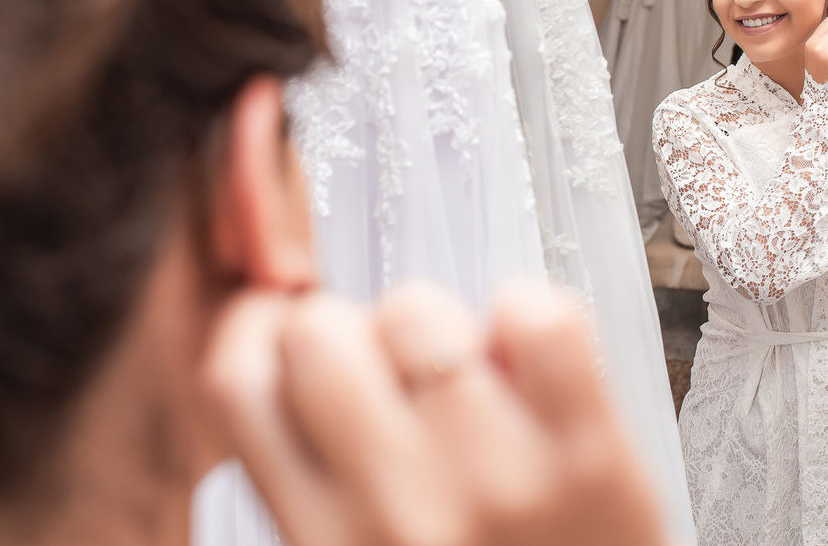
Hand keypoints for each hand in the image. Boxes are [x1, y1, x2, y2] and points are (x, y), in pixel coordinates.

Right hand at [202, 284, 670, 545]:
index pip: (238, 387)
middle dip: (352, 330)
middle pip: (319, 334)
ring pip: (418, 313)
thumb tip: (295, 352)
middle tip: (391, 365)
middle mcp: (394, 515)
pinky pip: (537, 321)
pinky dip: (531, 318)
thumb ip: (318, 485)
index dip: (257, 330)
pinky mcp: (590, 459)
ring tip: (469, 376)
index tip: (285, 322)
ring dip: (440, 327)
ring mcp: (494, 483)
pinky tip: (531, 363)